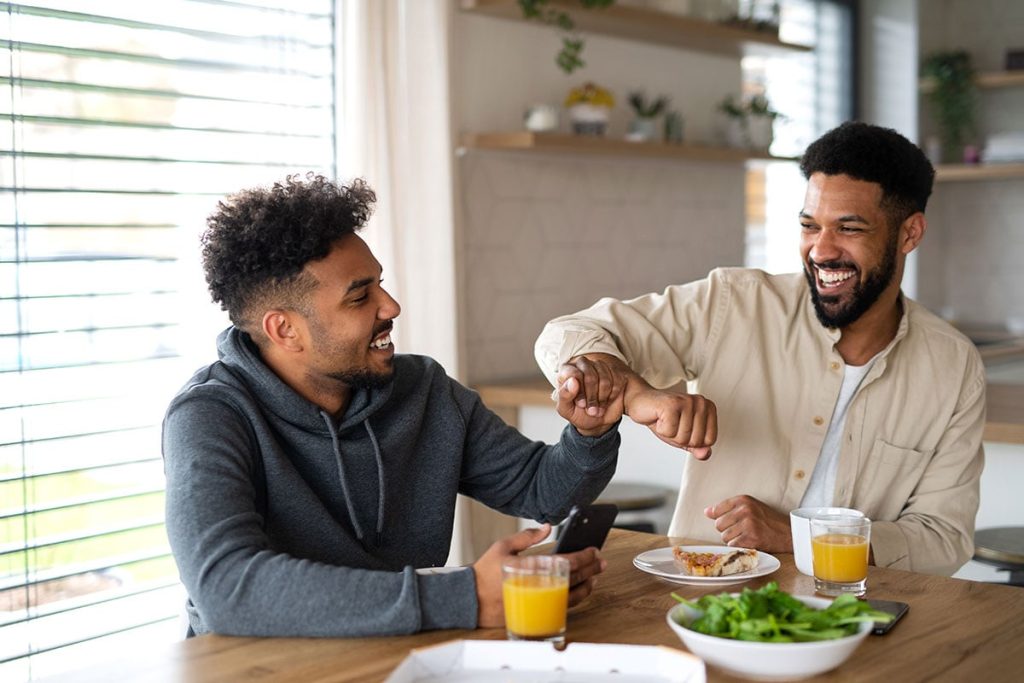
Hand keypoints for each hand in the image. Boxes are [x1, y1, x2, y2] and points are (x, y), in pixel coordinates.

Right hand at [471, 524, 607, 627]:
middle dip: (592, 569)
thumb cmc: (486, 572)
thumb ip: (527, 536)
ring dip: (587, 585)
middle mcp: (538, 587)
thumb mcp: (503, 546)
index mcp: (531, 568)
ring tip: (595, 576)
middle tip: (601, 562)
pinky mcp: (536, 613)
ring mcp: (538, 603)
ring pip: (572, 597)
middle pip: (574, 579)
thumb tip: (547, 526)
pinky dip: (575, 598)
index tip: (594, 550)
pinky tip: (580, 590)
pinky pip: (563, 607)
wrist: (471, 600)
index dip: (585, 556)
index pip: (567, 562)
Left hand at [555, 354, 628, 436]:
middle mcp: (582, 365)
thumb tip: (572, 381)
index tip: (582, 405)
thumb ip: (564, 395)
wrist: (597, 420)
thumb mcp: (566, 409)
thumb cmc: (579, 413)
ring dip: (602, 398)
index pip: (574, 374)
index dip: (580, 392)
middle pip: (590, 376)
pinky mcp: (614, 371)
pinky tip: (607, 402)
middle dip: (592, 397)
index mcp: (566, 372)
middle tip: (592, 411)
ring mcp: (599, 366)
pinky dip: (612, 395)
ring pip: (605, 379)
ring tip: (599, 409)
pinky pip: (617, 380)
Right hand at [624, 386, 717, 458]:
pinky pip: (670, 432)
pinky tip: (659, 417)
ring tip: (665, 420)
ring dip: (669, 433)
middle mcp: (701, 402)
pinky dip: (661, 429)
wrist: (641, 402)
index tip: (682, 428)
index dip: (692, 441)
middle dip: (679, 438)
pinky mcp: (672, 403)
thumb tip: (705, 454)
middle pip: (696, 441)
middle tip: (671, 424)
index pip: (710, 441)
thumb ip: (697, 446)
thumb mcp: (683, 436)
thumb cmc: (663, 417)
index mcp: (708, 408)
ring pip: (683, 438)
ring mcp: (687, 401)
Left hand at [704, 495, 791, 551]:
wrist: (788, 534)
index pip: (717, 510)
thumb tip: (707, 512)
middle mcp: (745, 510)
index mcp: (743, 500)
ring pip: (724, 536)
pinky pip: (732, 545)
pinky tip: (749, 542)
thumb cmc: (768, 520)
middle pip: (718, 525)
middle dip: (727, 530)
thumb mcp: (750, 507)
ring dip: (733, 539)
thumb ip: (728, 508)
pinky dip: (739, 546)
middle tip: (741, 530)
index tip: (730, 522)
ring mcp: (748, 524)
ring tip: (746, 536)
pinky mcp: (751, 538)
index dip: (720, 518)